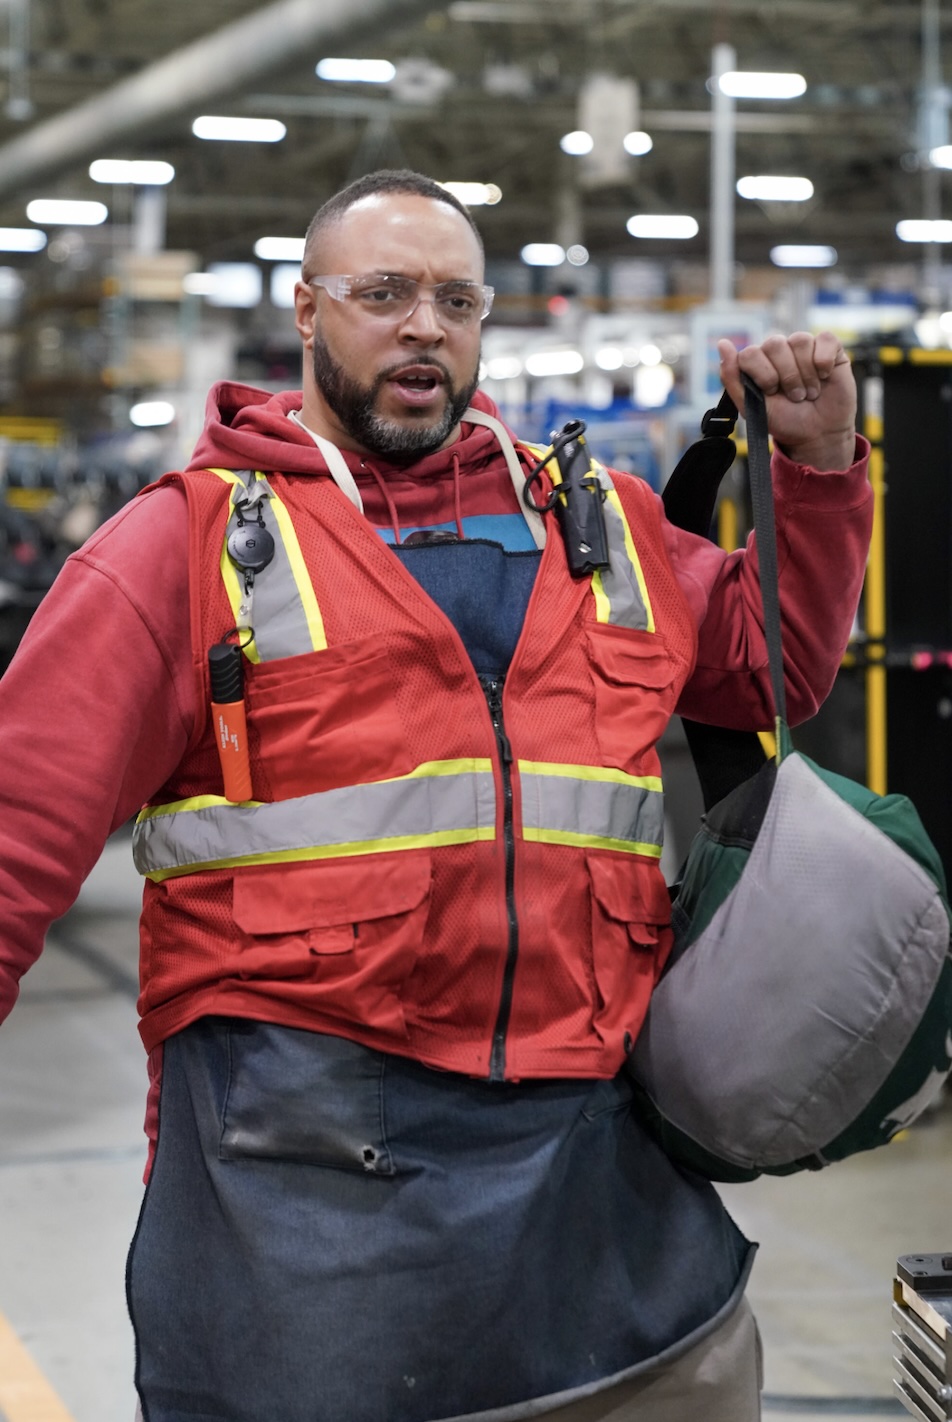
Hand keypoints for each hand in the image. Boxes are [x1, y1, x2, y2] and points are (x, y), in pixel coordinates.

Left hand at [717, 331, 856, 470]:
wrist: (818, 434)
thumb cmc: (785, 421)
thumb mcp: (751, 407)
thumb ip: (732, 378)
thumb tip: (722, 343)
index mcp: (757, 362)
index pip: (750, 353)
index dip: (763, 375)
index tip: (772, 393)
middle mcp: (778, 350)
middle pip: (774, 344)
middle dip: (786, 376)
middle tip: (795, 396)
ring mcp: (803, 346)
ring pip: (799, 340)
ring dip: (806, 374)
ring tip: (810, 392)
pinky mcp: (829, 347)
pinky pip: (825, 339)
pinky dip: (824, 361)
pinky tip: (824, 376)